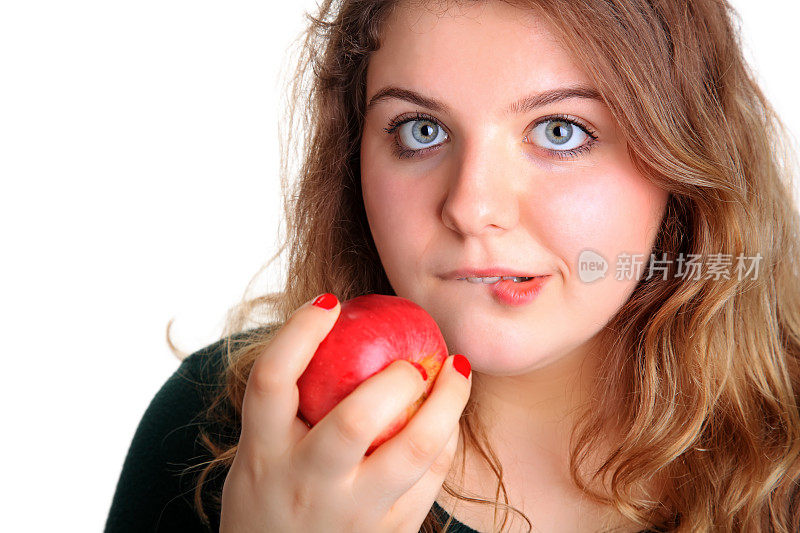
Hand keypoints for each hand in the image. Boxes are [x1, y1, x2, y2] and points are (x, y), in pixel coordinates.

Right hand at [219, 293, 471, 532]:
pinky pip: (431, 479)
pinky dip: (446, 439)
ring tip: (457, 370)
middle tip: (411, 360)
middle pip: (354, 421)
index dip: (299, 334)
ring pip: (412, 451)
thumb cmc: (270, 496)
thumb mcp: (259, 453)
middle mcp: (304, 484)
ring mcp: (350, 514)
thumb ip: (287, 404)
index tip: (330, 302)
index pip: (272, 381)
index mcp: (262, 454)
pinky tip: (449, 418)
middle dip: (393, 379)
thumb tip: (331, 324)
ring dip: (447, 402)